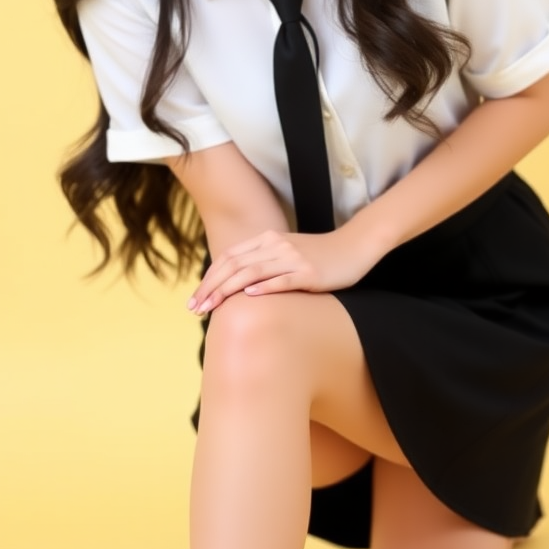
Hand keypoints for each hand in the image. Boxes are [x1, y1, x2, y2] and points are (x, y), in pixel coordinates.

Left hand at [186, 229, 374, 314]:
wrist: (354, 247)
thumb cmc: (319, 255)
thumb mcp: (286, 252)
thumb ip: (263, 262)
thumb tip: (236, 285)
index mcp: (267, 239)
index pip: (229, 258)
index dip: (209, 278)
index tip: (195, 299)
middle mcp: (276, 246)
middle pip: (234, 265)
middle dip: (211, 288)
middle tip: (195, 309)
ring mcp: (293, 258)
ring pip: (252, 272)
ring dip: (227, 291)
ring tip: (211, 308)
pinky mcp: (309, 272)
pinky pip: (282, 280)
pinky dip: (264, 288)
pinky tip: (248, 298)